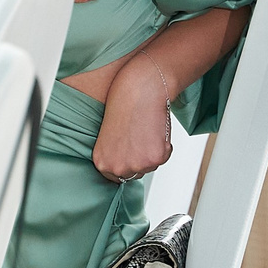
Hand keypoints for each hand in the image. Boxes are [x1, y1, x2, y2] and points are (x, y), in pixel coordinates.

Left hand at [92, 65, 176, 182]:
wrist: (138, 90)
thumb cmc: (124, 106)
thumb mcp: (110, 137)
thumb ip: (115, 156)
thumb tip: (128, 163)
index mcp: (102, 162)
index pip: (118, 177)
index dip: (128, 162)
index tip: (132, 150)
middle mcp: (117, 167)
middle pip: (137, 173)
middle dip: (141, 158)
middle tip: (140, 136)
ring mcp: (136, 165)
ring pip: (151, 166)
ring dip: (153, 151)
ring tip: (145, 130)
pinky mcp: (154, 158)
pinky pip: (165, 157)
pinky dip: (165, 145)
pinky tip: (155, 129)